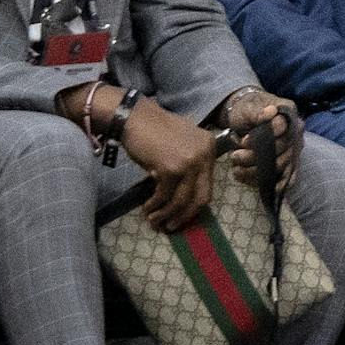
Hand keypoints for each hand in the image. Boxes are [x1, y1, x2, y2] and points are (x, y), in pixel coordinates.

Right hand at [121, 100, 219, 233]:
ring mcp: (189, 163)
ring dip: (167, 215)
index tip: (183, 215)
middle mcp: (204, 155)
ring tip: (155, 221)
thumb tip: (187, 195)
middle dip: (186, 216)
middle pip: (201, 197)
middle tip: (173, 226)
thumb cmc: (154, 131)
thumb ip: (190, 163)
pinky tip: (147, 209)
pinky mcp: (170, 169)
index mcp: (210, 148)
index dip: (194, 204)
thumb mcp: (182, 143)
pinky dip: (155, 206)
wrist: (134, 118)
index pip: (208, 184)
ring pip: (181, 200)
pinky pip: (164, 196)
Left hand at [221, 86, 300, 195]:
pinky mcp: (288, 164)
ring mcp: (293, 150)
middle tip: (235, 156)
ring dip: (256, 172)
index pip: (283, 128)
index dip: (263, 137)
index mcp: (289, 115)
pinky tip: (259, 186)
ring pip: (280, 167)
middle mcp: (296, 133)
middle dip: (255, 157)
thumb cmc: (247, 110)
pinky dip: (274, 185)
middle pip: (281, 151)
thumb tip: (270, 112)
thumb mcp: (248, 107)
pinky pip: (285, 178)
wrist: (245, 118)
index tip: (243, 141)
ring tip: (236, 170)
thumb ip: (258, 111)